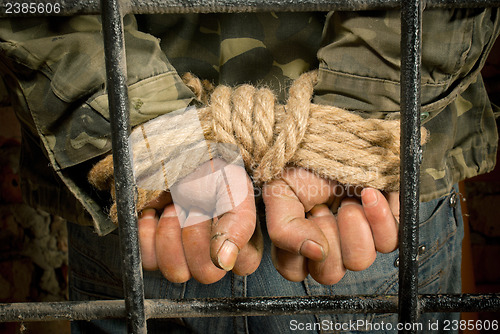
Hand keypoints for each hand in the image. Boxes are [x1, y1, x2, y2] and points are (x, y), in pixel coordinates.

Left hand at [137, 160, 262, 283]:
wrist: (180, 153)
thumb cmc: (211, 169)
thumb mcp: (234, 189)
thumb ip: (239, 225)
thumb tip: (225, 261)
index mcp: (241, 245)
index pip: (241, 264)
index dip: (224, 237)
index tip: (214, 209)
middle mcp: (214, 257)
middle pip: (206, 273)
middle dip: (195, 234)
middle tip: (192, 207)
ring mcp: (183, 257)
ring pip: (176, 273)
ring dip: (171, 234)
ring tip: (174, 208)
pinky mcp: (155, 252)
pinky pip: (148, 262)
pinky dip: (147, 234)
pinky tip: (155, 213)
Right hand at [262, 167, 398, 283]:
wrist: (329, 130)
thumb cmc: (302, 158)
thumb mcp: (280, 191)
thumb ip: (284, 229)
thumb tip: (314, 252)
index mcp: (299, 237)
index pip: (295, 270)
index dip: (298, 252)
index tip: (304, 219)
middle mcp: (328, 240)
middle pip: (331, 272)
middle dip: (328, 238)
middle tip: (325, 208)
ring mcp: (359, 233)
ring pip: (361, 261)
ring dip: (354, 231)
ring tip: (348, 201)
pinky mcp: (387, 220)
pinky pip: (392, 240)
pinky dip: (380, 219)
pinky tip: (370, 195)